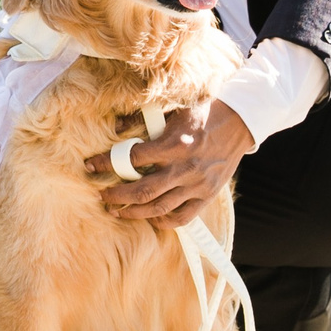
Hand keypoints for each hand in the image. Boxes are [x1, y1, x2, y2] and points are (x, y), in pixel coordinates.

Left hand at [84, 101, 254, 226]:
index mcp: (174, 144)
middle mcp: (185, 167)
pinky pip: (181, 217)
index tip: (91, 166)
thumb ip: (143, 120)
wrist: (239, 122)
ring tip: (116, 210)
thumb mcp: (172, 109)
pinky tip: (150, 218)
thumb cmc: (203, 113)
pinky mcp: (207, 196)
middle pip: (142, 191)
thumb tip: (116, 129)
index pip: (132, 159)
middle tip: (102, 196)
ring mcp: (197, 184)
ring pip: (158, 208)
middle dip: (116, 196)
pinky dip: (163, 221)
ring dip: (133, 212)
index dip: (107, 163)